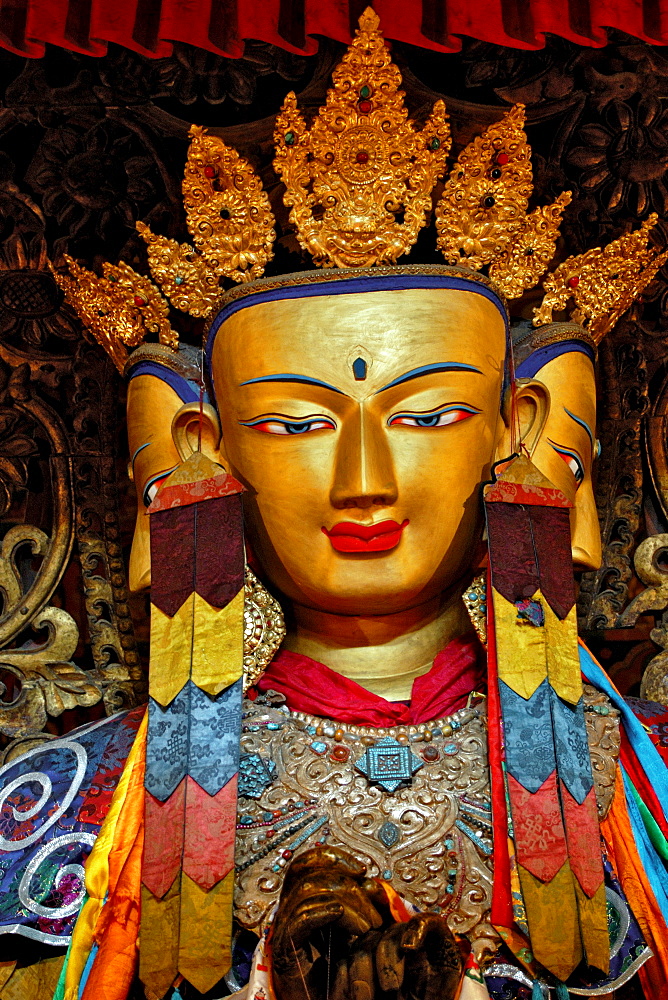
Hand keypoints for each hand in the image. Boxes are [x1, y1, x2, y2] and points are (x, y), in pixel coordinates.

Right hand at [271, 846, 461, 999]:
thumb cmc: (346, 975)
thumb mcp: (359, 932)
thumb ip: (364, 906)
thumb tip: (372, 883)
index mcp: (305, 902)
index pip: (308, 862)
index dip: (333, 857)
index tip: (361, 870)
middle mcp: (290, 910)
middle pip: (310, 873)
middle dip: (348, 885)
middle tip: (374, 914)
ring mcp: (286, 928)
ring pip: (308, 891)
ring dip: (347, 904)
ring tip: (368, 927)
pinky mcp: (286, 949)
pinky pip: (302, 916)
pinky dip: (327, 911)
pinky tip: (347, 921)